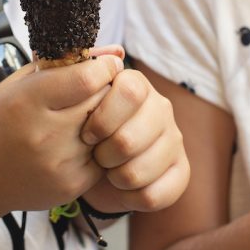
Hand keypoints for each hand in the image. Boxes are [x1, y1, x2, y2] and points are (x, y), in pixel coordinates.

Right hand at [0, 54, 122, 214]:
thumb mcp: (19, 84)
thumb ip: (66, 64)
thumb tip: (116, 52)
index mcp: (27, 101)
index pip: (88, 78)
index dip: (103, 67)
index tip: (104, 65)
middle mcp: (44, 134)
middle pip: (102, 101)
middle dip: (106, 89)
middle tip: (97, 87)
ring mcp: (59, 164)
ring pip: (107, 130)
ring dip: (103, 118)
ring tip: (83, 114)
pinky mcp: (70, 186)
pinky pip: (102, 157)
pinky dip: (96, 146)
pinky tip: (76, 141)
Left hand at [78, 49, 188, 213]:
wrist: (90, 164)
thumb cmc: (80, 126)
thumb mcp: (68, 96)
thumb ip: (75, 70)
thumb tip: (109, 52)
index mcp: (135, 84)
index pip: (128, 91)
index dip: (102, 117)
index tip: (85, 132)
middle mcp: (161, 108)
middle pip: (130, 138)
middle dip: (104, 154)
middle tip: (94, 155)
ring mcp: (174, 140)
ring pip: (140, 170)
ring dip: (115, 177)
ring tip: (108, 171)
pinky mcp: (181, 171)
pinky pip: (155, 194)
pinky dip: (131, 197)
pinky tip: (123, 188)